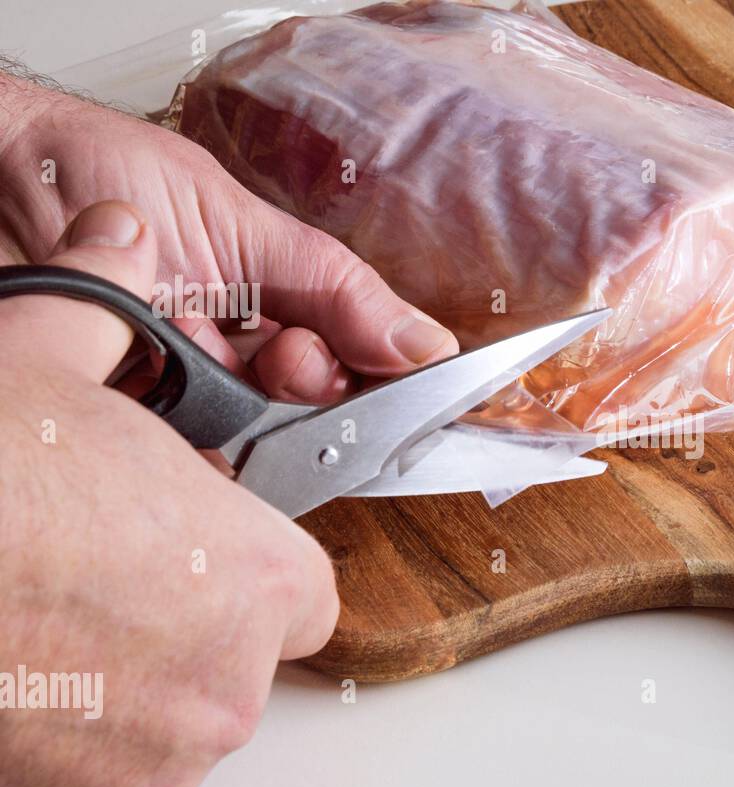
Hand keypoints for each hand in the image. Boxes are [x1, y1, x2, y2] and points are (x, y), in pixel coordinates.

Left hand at [0, 72, 457, 403]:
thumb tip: (428, 343)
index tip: (404, 383)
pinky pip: (177, 457)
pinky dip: (178, 433)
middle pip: (308, 408)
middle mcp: (231, 349)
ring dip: (234, 397)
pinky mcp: (123, 421)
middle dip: (306, 382)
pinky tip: (161, 384)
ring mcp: (177, 387)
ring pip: (248, 438)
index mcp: (271, 298)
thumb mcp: (237, 221)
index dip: (378, 375)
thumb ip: (336, 285)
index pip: (352, 354)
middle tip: (288, 355)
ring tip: (200, 342)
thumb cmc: (96, 173)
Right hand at [0, 201, 338, 786]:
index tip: (188, 549)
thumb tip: (119, 241)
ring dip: (111, 692)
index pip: (301, 588)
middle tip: (87, 584)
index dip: (243, 563)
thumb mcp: (33, 364)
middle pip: (230, 660)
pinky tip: (9, 691)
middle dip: (173, 623)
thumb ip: (104, 309)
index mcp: (259, 579)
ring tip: (33, 635)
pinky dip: (56, 755)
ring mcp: (153, 775)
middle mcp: (227, 691)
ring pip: (160, 729)